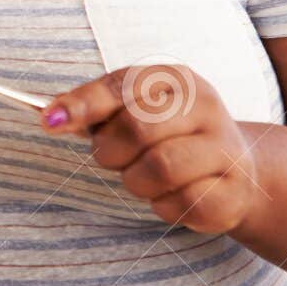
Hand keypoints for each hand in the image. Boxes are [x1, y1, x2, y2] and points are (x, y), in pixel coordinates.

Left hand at [39, 63, 261, 233]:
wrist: (238, 169)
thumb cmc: (169, 135)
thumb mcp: (134, 110)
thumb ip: (93, 108)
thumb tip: (49, 116)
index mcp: (177, 78)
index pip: (123, 84)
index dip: (83, 104)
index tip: (49, 122)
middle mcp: (206, 106)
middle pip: (138, 128)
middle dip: (110, 151)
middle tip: (112, 159)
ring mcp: (226, 148)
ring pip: (161, 168)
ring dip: (136, 181)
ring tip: (141, 178)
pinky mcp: (234, 190)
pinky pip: (183, 204)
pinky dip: (163, 206)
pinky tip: (170, 196)